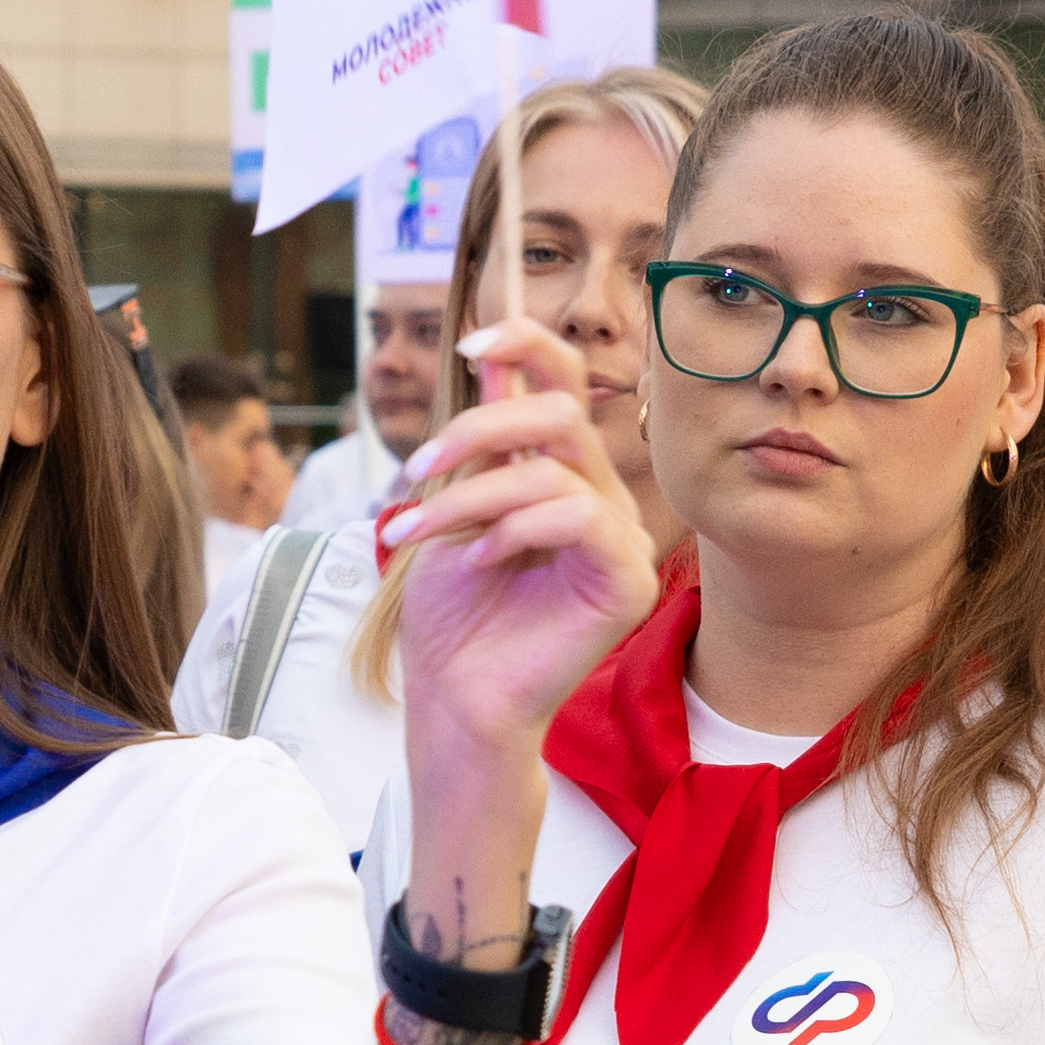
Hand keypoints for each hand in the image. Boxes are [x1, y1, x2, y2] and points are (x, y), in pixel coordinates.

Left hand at [374, 319, 658, 756]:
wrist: (454, 700)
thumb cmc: (451, 616)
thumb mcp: (452, 507)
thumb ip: (481, 440)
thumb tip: (494, 351)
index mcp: (562, 474)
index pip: (567, 384)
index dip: (529, 344)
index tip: (468, 343)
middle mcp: (599, 498)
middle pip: (561, 413)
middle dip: (476, 431)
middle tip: (416, 471)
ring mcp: (619, 540)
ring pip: (553, 468)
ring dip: (468, 496)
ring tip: (417, 532)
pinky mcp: (628, 581)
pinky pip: (580, 517)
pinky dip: (516, 529)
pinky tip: (479, 562)